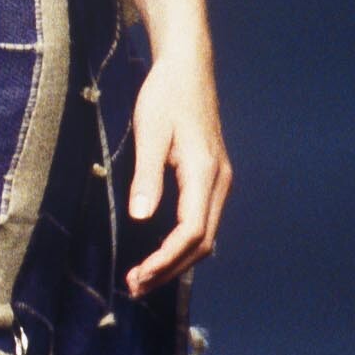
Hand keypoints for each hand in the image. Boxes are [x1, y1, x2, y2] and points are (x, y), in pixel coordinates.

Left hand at [124, 55, 230, 295]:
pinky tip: (160, 252)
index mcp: (205, 172)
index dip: (165, 260)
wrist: (187, 68)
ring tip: (144, 277)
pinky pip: (203, 222)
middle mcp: (220, 182)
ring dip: (177, 261)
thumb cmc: (165, 95)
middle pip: (202, 243)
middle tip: (134, 287)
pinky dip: (183, 244)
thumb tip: (142, 219)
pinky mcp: (213, 178)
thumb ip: (147, 176)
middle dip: (170, 269)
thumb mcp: (150, 132)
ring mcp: (220, 181)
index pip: (191, 232)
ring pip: (205, 236)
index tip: (138, 276)